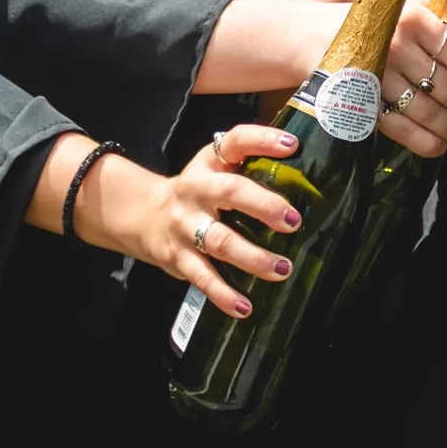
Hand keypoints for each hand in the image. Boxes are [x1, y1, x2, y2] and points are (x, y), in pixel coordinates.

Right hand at [77, 125, 301, 314]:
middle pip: (230, 192)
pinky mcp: (178, 256)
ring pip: (219, 241)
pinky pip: (202, 277)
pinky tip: (244, 307)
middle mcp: (195, 189)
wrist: (141, 215)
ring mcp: (185, 224)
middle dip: (263, 205)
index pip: (235, 141)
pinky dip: (223, 294)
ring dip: (253, 257)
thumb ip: (248, 167)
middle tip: (293, 220)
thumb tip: (304, 174)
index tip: (292, 145)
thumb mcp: (214, 169)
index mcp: (209, 163)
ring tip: (282, 269)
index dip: (263, 140)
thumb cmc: (196, 192)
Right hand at [378, 1, 446, 157]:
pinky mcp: (363, 102)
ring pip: (428, 112)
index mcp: (413, 19)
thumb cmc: (369, 23)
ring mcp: (379, 76)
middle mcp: (397, 46)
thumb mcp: (403, 5)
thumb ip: (439, 10)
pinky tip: (437, 146)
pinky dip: (426, 143)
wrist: (311, 36)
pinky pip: (403, 130)